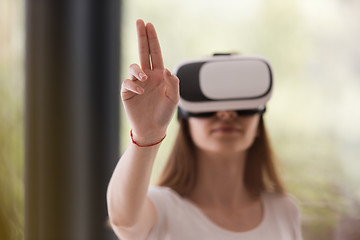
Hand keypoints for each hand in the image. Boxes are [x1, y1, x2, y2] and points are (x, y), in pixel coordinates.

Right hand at [121, 20, 178, 144]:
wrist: (152, 129)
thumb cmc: (164, 114)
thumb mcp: (174, 99)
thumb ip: (173, 84)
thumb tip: (166, 69)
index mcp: (159, 75)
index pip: (155, 53)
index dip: (152, 39)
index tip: (149, 25)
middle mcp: (147, 76)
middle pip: (143, 52)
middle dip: (142, 37)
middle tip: (140, 22)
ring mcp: (137, 83)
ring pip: (134, 67)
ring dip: (138, 69)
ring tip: (144, 78)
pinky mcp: (128, 92)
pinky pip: (128, 82)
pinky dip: (133, 84)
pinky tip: (139, 90)